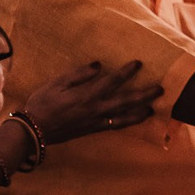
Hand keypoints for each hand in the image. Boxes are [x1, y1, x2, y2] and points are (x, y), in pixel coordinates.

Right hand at [19, 60, 161, 145]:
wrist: (34, 131)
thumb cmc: (42, 103)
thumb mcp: (56, 83)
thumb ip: (78, 74)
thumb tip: (98, 65)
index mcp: (87, 96)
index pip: (112, 82)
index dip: (127, 72)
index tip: (139, 63)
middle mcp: (95, 110)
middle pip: (126, 102)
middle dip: (144, 95)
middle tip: (160, 89)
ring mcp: (95, 122)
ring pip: (124, 118)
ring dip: (140, 113)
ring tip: (153, 108)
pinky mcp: (92, 130)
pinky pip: (114, 127)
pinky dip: (127, 123)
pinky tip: (134, 120)